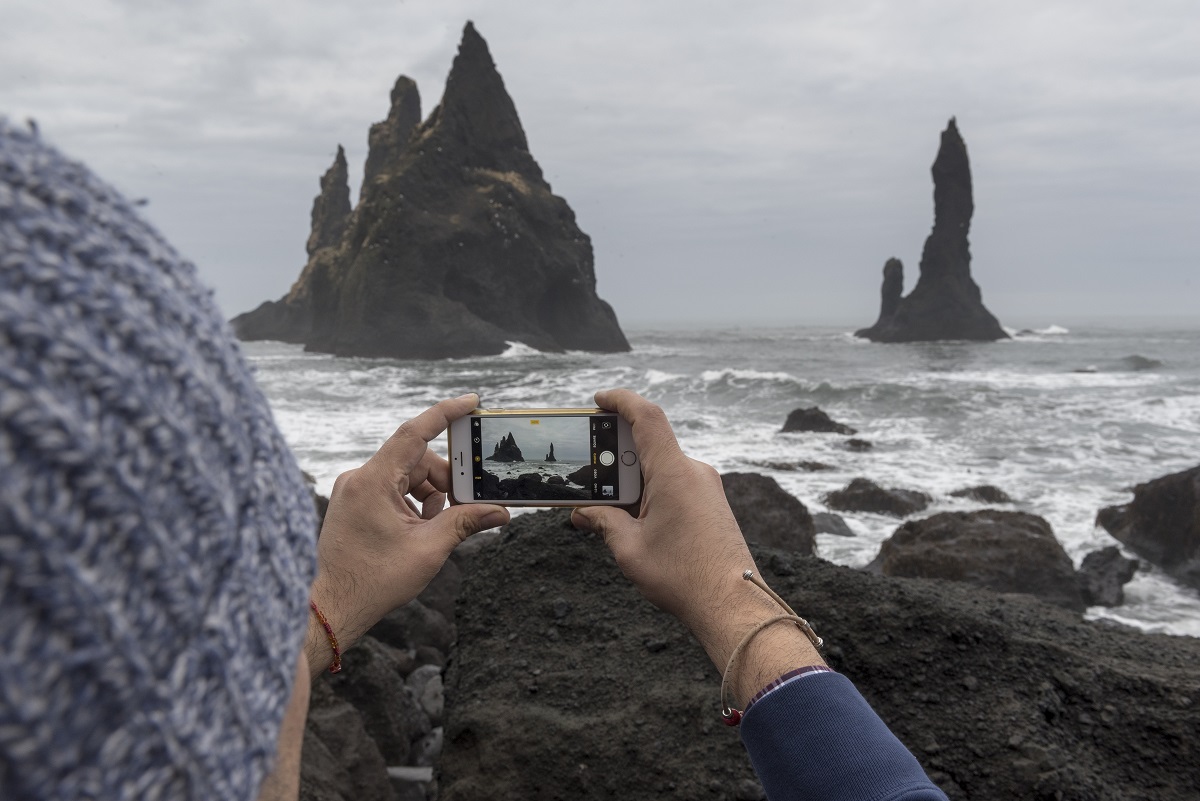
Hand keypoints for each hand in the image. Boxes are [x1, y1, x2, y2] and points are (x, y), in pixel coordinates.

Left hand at [306, 394, 508, 674]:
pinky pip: (390, 488)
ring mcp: (353, 490)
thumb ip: (465, 522)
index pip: (414, 433)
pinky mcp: (353, 502)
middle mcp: (359, 478)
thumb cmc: (374, 580)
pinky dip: (412, 501)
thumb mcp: (429, 549)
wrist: (335, 606)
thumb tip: (499, 512)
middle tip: (467, 502)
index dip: (445, 414)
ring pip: (405, 475)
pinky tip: (421, 527)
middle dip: (444, 479)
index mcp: (373, 482)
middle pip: (415, 460)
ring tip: (438, 525)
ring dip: (429, 494)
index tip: (471, 402)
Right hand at [571, 389, 821, 702]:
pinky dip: (650, 491)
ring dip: (632, 480)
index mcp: (673, 472)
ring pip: (660, 467)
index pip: (646, 417)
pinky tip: (635, 520)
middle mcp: (693, 471)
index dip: (621, 400)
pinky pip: (675, 483)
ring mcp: (706, 486)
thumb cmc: (684, 577)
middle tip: (588, 478)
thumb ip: (603, 521)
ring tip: (609, 510)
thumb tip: (581, 513)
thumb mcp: (629, 548)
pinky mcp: (711, 503)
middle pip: (648, 445)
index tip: (599, 400)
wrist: (734, 604)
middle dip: (615, 457)